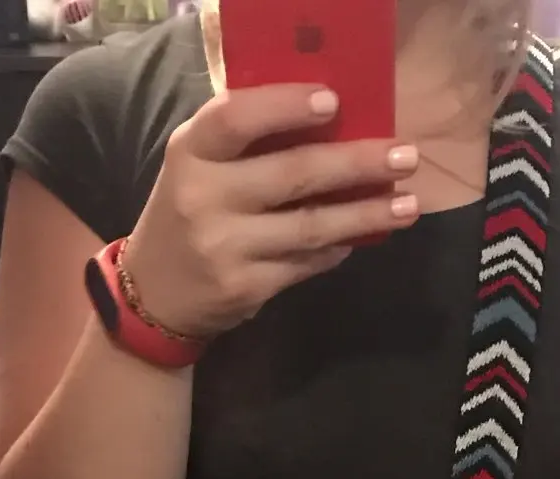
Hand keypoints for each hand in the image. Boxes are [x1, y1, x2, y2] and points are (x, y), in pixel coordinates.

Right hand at [122, 86, 418, 339]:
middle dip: (357, 163)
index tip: (334, 101)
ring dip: (365, 214)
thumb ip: (245, 140)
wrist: (152, 295)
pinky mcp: (245, 288)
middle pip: (293, 174)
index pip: (236, 117)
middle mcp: (204, 197)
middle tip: (404, 156)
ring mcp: (225, 247)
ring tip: (407, 204)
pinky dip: (337, 250)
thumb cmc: (188, 212)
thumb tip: (330, 121)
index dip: (285, 106)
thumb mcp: (198, 165)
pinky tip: (361, 238)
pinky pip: (305, 264)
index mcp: (191, 152)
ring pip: (311, 226)